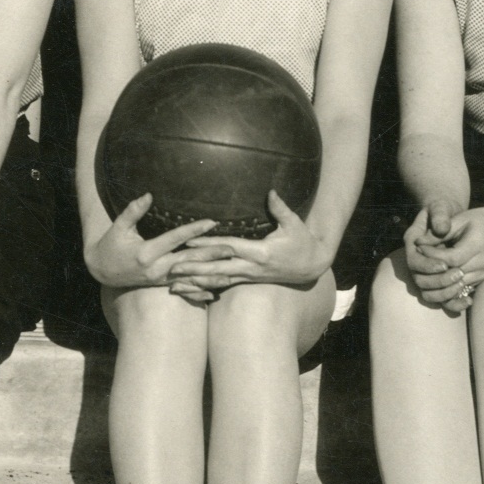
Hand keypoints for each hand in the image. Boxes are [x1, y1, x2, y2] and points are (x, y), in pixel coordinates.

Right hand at [86, 193, 218, 293]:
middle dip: (211, 255)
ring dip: (210, 275)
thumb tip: (148, 195)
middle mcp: (155, 268)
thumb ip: (133, 211)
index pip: (175, 239)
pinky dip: (198, 290)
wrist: (101, 270)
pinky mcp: (161, 284)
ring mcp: (159, 279)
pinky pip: (183, 288)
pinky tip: (214, 291)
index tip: (212, 222)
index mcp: (146, 253)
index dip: (194, 230)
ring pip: (188, 277)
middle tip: (232, 249)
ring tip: (230, 272)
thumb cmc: (110, 245)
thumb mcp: (118, 227)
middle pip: (188, 261)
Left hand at [166, 191, 323, 295]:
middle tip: (172, 268)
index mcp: (261, 252)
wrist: (311, 267)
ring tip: (173, 284)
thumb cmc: (303, 242)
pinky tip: (189, 291)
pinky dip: (205, 289)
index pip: (230, 248)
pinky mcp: (247, 280)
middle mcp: (252, 268)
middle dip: (194, 269)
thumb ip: (280, 208)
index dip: (210, 245)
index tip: (190, 242)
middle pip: (218, 269)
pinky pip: (223, 287)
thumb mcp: (295, 223)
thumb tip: (271, 192)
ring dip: (195, 283)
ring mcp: (248, 276)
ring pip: (218, 282)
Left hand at [399, 197, 483, 314]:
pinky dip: (446, 292)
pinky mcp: (480, 281)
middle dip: (431, 272)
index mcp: (477, 244)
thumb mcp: (461, 219)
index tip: (419, 247)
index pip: (451, 258)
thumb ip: (440, 232)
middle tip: (416, 263)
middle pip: (452, 276)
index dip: (432, 255)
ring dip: (436, 284)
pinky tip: (433, 285)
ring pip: (455, 288)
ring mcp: (482, 274)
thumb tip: (417, 243)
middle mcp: (482, 263)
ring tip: (422, 273)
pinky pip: (460, 292)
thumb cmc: (481, 220)